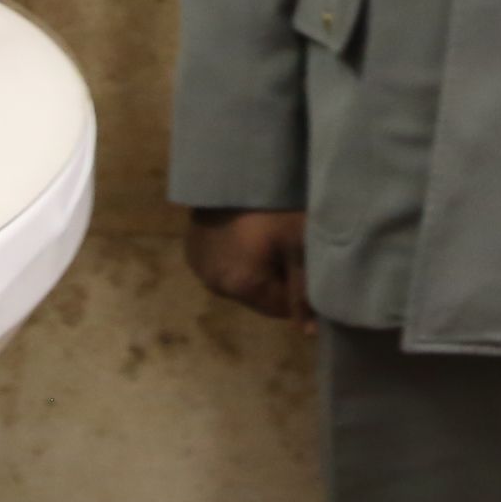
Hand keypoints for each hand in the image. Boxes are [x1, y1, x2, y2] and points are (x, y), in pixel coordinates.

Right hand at [186, 206, 314, 327]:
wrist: (233, 167)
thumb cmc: (272, 206)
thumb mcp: (298, 243)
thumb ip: (304, 290)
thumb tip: (309, 333)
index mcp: (240, 288)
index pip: (281, 309)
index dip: (298, 288)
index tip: (304, 261)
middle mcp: (214, 285)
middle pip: (259, 296)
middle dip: (277, 276)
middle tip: (287, 242)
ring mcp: (198, 266)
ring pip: (240, 280)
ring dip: (255, 265)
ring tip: (266, 232)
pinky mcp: (191, 248)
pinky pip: (222, 263)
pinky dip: (236, 253)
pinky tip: (245, 229)